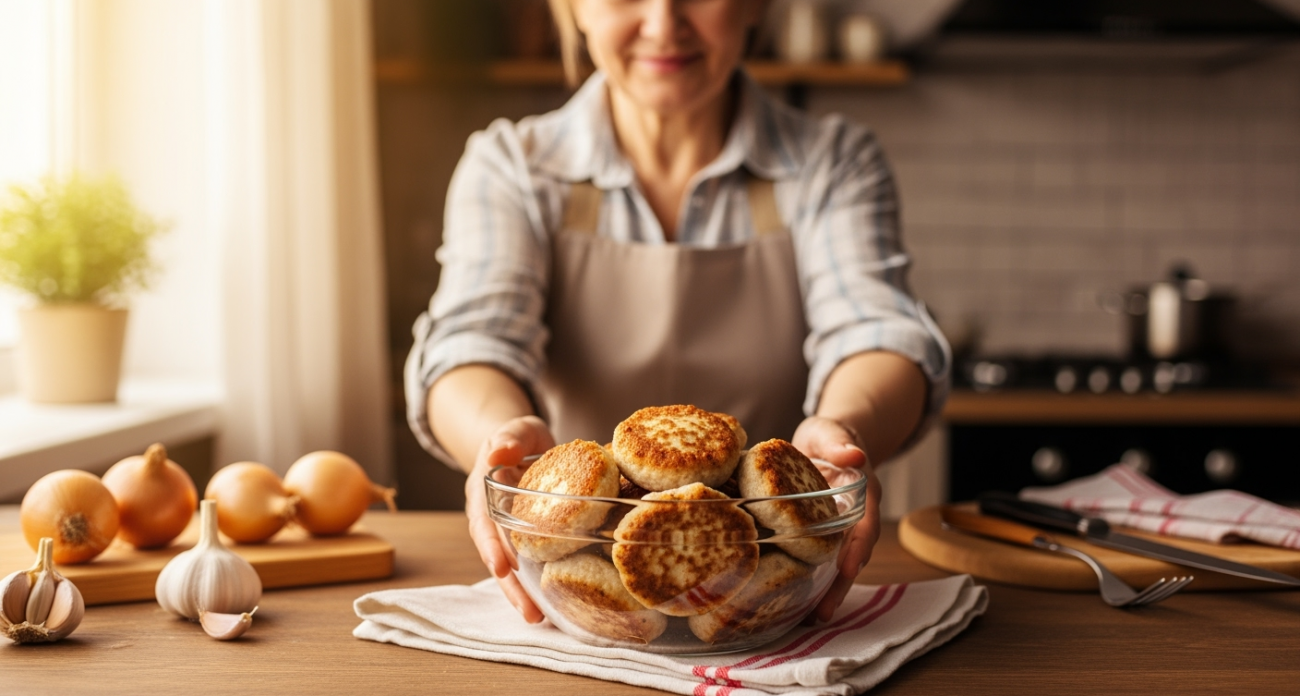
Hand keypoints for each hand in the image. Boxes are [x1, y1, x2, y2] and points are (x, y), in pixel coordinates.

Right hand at [463, 415, 555, 623]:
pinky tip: (554, 602)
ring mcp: (506, 532)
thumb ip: (508, 437)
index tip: (502, 567)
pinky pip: (528, 563)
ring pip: (510, 567)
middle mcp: (490, 518)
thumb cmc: (518, 437)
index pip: (484, 523)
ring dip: (522, 593)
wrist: (520, 443)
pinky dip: (537, 582)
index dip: (492, 546)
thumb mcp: (514, 429)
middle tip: (530, 613)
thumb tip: (498, 452)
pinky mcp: (524, 539)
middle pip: (496, 557)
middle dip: (510, 587)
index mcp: (483, 494)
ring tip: (539, 618)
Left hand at [791, 415, 881, 621]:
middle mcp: (858, 515)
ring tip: (813, 618)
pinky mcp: (827, 534)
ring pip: (841, 563)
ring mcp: (844, 528)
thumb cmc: (829, 436)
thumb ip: (840, 442)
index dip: (858, 547)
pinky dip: (817, 580)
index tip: (847, 569)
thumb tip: (855, 453)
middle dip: (842, 584)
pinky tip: (799, 601)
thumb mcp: (831, 432)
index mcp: (863, 492)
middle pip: (855, 554)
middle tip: (824, 612)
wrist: (830, 441)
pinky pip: (825, 559)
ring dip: (830, 590)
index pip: (866, 523)